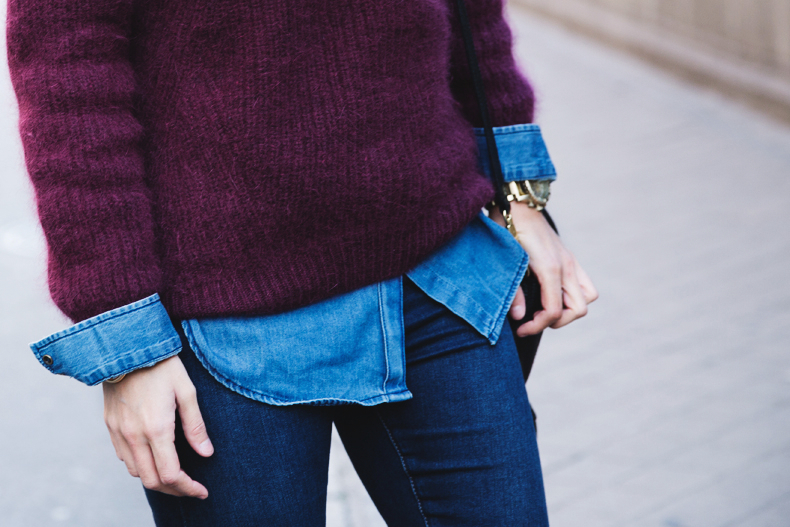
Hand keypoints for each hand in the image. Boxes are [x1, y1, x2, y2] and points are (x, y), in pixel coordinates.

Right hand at [103, 355, 213, 498]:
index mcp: (156, 428)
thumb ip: (196, 425)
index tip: (202, 490)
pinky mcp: (110, 426)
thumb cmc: (162, 365)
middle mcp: (133, 435)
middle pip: (152, 480)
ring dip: (156, 479)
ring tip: (176, 475)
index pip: (171, 474)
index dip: (188, 488)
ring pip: (136, 472)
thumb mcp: (187, 391)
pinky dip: (141, 466)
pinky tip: (155, 458)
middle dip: (174, 490)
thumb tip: (206, 453)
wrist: (125, 347)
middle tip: (192, 488)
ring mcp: (118, 432)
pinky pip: (124, 457)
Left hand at [490, 203, 597, 335]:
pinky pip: (584, 284)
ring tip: (544, 309)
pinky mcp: (570, 258)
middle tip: (532, 320)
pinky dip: (572, 296)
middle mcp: (566, 266)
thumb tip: (520, 317)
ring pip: (587, 298)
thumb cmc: (507, 226)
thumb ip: (512, 291)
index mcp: (549, 268)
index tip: (520, 329)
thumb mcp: (505, 260)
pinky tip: (549, 294)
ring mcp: (571, 261)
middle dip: (556, 322)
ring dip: (569, 309)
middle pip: (577, 310)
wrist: (518, 202)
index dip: (537, 327)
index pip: (553, 311)